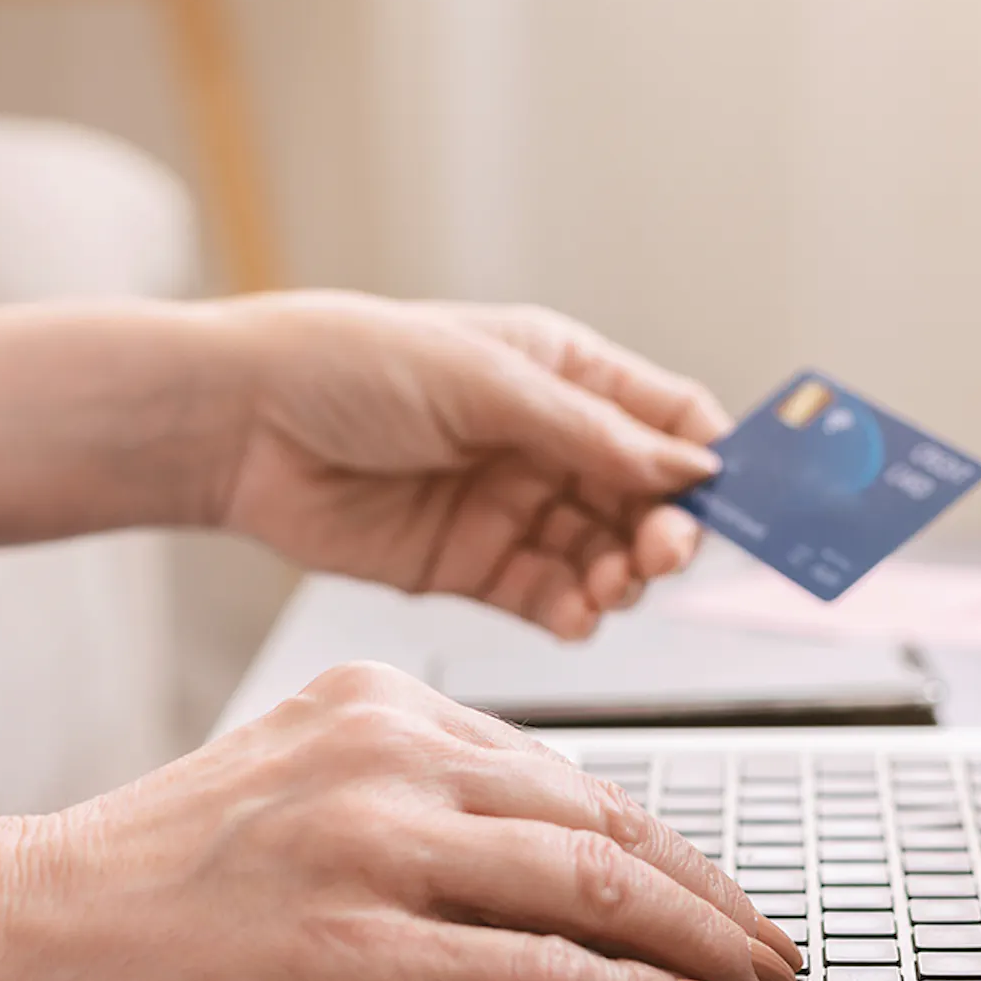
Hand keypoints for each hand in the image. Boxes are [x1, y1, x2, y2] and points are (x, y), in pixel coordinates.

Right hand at [0, 663, 799, 980]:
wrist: (24, 922)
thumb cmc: (165, 870)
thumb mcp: (309, 779)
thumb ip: (429, 795)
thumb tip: (561, 854)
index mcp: (387, 705)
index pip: (574, 780)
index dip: (671, 847)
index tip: (723, 894)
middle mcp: (392, 756)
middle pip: (605, 825)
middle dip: (710, 896)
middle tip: (772, 943)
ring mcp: (372, 847)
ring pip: (589, 887)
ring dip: (694, 944)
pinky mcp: (349, 947)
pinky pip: (531, 970)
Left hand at [212, 293, 732, 638]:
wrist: (242, 424)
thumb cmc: (351, 365)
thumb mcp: (486, 383)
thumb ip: (590, 433)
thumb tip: (688, 470)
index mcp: (565, 375)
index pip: (669, 421)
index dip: (712, 462)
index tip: (739, 502)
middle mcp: (550, 444)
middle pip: (648, 500)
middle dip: (666, 532)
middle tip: (660, 554)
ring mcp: (514, 508)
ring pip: (604, 556)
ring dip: (620, 578)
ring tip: (607, 588)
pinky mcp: (475, 566)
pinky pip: (548, 597)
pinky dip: (572, 612)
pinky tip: (573, 615)